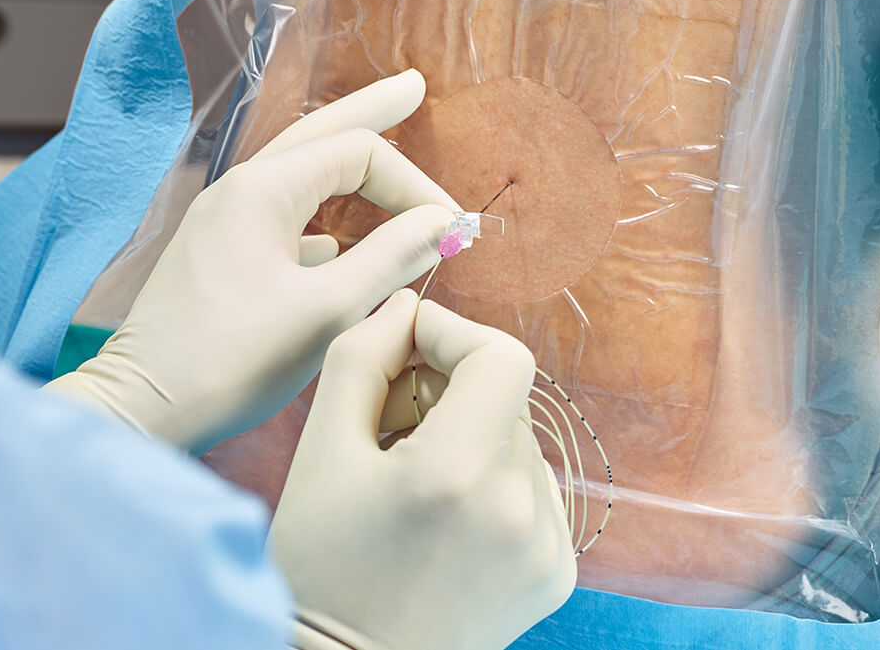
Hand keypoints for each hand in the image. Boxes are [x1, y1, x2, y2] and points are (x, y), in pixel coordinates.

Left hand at [48, 70, 458, 454]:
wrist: (143, 409)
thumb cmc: (234, 361)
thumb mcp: (329, 311)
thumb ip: (391, 258)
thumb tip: (443, 222)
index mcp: (262, 190)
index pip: (359, 154)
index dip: (413, 184)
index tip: (449, 230)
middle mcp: (240, 191)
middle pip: (319, 133)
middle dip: (371, 111)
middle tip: (415, 87)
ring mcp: (227, 223)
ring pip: (302, 175)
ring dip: (348, 162)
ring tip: (385, 137)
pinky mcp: (224, 256)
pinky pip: (287, 217)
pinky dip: (326, 214)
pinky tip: (341, 236)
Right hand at [271, 290, 575, 649]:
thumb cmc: (321, 568)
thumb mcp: (321, 453)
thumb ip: (362, 359)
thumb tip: (407, 307)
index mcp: (456, 476)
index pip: (501, 356)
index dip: (453, 334)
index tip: (408, 346)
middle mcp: (519, 512)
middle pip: (503, 399)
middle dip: (448, 391)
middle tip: (390, 424)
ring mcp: (547, 547)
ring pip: (516, 441)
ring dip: (469, 436)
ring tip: (413, 479)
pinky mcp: (558, 572)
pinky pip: (532, 488)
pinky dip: (493, 480)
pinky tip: (446, 517)